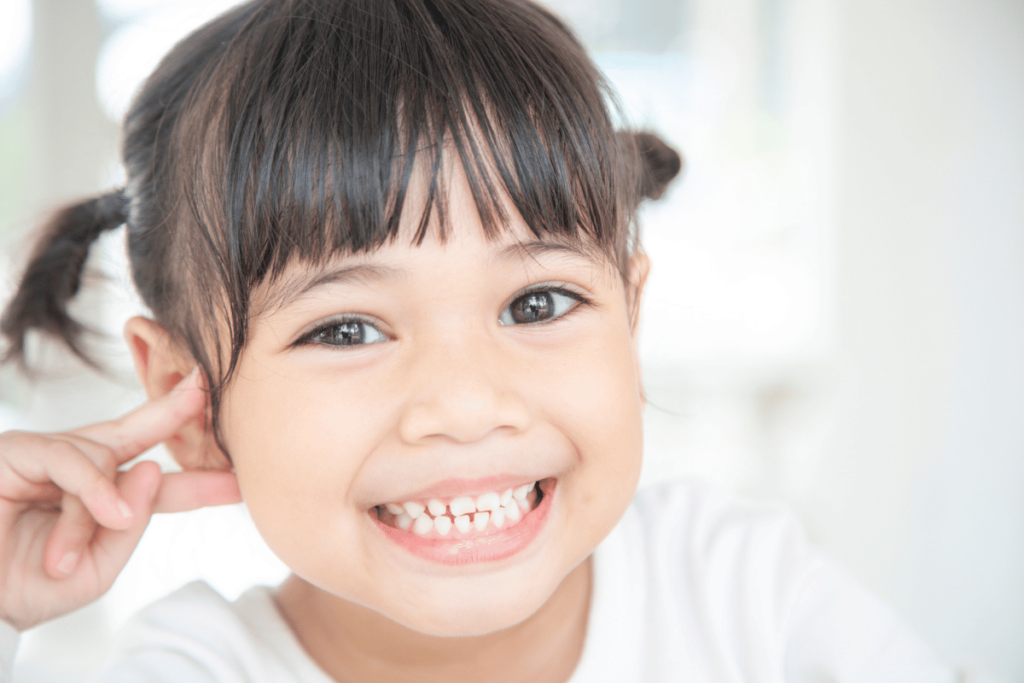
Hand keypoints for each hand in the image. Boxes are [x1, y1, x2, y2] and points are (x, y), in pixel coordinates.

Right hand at [0, 369, 241, 630]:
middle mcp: (77, 470)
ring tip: (66, 558)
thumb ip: (129, 526)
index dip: (197, 482)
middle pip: (133, 432)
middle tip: (205, 390)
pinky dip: (91, 489)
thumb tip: (153, 470)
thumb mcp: (93, 570)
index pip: (156, 485)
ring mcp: (47, 456)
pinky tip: (106, 514)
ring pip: (102, 460)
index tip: (239, 483)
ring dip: (95, 512)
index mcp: (99, 500)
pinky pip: (69, 459)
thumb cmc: (23, 588)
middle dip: (171, 412)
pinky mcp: (18, 451)